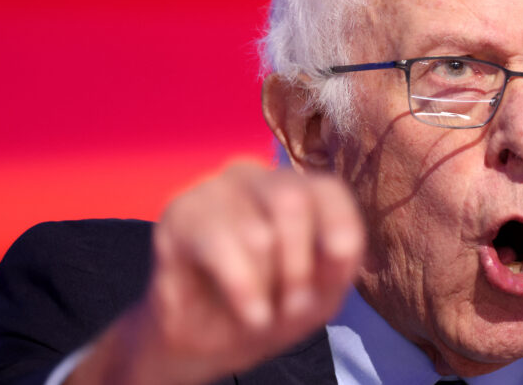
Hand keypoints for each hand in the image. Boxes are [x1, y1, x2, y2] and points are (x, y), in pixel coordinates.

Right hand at [68, 162, 363, 384]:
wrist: (203, 344)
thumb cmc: (266, 308)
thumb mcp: (316, 299)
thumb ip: (336, 269)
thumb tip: (342, 247)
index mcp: (299, 191)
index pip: (328, 190)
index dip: (337, 232)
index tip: (331, 276)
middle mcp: (257, 179)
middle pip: (292, 201)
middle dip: (297, 268)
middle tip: (293, 307)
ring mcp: (214, 190)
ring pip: (256, 232)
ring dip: (265, 286)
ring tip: (261, 312)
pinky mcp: (179, 214)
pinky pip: (218, 244)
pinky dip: (241, 287)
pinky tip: (249, 312)